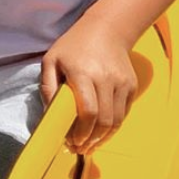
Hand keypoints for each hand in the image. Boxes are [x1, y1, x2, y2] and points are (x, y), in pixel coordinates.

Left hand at [40, 20, 137, 152]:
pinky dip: (113, 127)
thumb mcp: (51, 60)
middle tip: (79, 148)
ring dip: (103, 138)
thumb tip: (49, 114)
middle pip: (104, 121)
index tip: (72, 141)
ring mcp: (122, 83)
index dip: (81, 132)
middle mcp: (106, 79)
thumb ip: (48, 87)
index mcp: (83, 73)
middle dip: (91, 140)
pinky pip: (123, 113)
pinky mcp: (131, 86)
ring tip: (89, 145)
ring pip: (116, 121)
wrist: (106, 30)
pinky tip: (100, 132)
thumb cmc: (73, 46)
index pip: (88, 111)